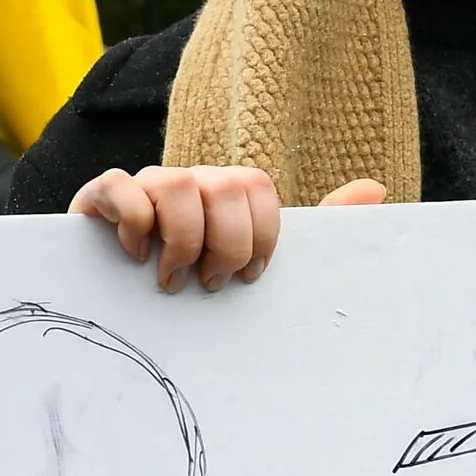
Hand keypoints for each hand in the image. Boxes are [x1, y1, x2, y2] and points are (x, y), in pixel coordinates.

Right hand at [68, 167, 385, 291]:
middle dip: (224, 246)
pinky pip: (119, 186)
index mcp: (227, 191)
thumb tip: (376, 189)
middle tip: (210, 285)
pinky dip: (132, 223)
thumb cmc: (195, 276)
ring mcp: (145, 184)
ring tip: (171, 280)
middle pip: (224, 186)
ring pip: (176, 185)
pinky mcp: (100, 196)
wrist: (117, 294)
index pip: (257, 188)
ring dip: (180, 244)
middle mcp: (190, 180)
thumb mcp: (256, 258)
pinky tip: (133, 255)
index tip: (248, 279)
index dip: (260, 237)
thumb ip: (315, 225)